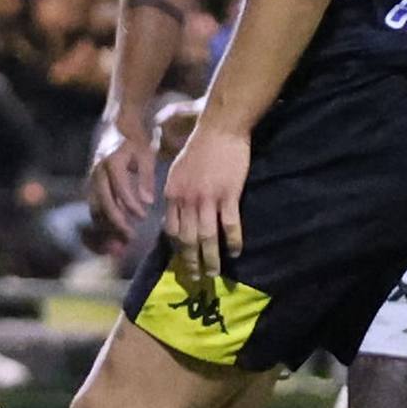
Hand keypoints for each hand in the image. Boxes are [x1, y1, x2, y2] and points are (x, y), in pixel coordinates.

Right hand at [85, 113, 158, 249]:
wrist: (117, 124)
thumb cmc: (135, 139)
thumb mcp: (146, 154)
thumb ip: (146, 178)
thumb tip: (147, 202)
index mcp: (112, 162)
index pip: (121, 190)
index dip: (132, 206)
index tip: (144, 217)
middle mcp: (97, 171)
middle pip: (103, 203)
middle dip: (116, 223)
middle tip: (130, 237)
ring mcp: (91, 177)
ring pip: (95, 207)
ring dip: (106, 226)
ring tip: (119, 241)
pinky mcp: (90, 183)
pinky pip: (93, 205)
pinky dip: (102, 220)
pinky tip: (111, 231)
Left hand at [158, 122, 248, 287]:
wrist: (220, 130)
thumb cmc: (199, 148)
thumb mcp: (177, 171)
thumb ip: (176, 194)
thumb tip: (176, 215)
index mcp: (173, 194)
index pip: (170, 230)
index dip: (176, 250)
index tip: (181, 263)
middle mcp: (187, 200)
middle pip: (187, 239)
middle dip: (191, 262)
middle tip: (197, 278)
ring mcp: (208, 198)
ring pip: (208, 237)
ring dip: (211, 258)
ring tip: (215, 273)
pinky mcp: (229, 195)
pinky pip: (230, 225)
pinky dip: (233, 241)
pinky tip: (236, 252)